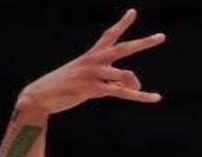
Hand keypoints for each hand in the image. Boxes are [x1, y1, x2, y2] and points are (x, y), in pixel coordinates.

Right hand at [17, 8, 164, 114]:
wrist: (40, 95)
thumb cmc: (64, 87)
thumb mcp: (86, 80)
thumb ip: (108, 82)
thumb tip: (127, 87)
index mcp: (92, 55)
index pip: (109, 35)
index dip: (122, 24)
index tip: (133, 12)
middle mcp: (94, 61)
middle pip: (124, 48)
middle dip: (144, 42)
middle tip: (161, 36)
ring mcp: (94, 74)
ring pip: (125, 74)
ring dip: (136, 85)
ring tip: (143, 93)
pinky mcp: (93, 89)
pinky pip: (122, 92)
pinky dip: (140, 96)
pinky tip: (155, 98)